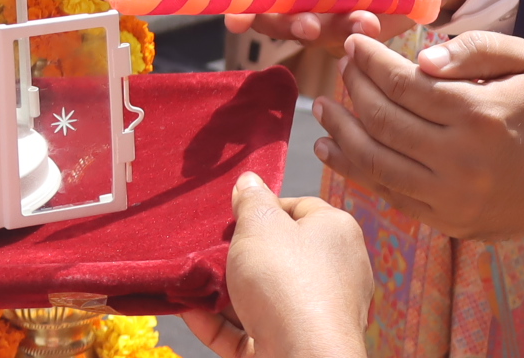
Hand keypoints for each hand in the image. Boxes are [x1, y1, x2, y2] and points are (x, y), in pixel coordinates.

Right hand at [182, 172, 371, 357]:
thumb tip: (249, 181)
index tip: (230, 215)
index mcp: (336, 234)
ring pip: (261, 296)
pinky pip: (249, 330)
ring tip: (187, 279)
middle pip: (277, 254)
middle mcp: (332, 273)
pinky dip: (219, 322)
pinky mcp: (289, 346)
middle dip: (237, 252)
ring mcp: (311, 315)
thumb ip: (252, 201)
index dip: (263, 208)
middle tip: (204, 248)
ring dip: (221, 290)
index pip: (299, 208)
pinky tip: (189, 311)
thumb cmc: (287, 283)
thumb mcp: (261, 225)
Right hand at [227, 0, 485, 46]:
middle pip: (264, 8)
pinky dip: (350, 36)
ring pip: (297, 30)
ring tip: (361, 19)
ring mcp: (317, 4)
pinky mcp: (342, 27)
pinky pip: (332, 41)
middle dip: (283, 21)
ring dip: (322, 30)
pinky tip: (373, 21)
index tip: (239, 18)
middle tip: (310, 25)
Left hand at [312, 33, 523, 239]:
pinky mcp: (445, 221)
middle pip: (384, 120)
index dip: (372, 62)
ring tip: (323, 109)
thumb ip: (475, 49)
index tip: (354, 45)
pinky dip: (354, 171)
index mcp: (479, 114)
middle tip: (342, 70)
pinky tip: (334, 149)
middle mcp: (460, 159)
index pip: (405, 84)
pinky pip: (388, 193)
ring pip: (376, 161)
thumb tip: (421, 58)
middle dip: (354, 89)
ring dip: (341, 132)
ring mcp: (450, 196)